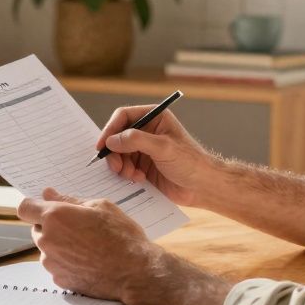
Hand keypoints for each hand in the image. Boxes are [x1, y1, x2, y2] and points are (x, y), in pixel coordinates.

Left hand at [16, 188, 158, 300]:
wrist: (135, 271)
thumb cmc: (121, 235)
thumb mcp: (100, 206)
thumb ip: (69, 200)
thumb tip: (48, 194)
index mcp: (55, 217)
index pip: (24, 208)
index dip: (34, 206)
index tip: (44, 207)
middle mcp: (47, 240)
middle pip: (36, 229)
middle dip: (51, 226)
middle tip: (77, 226)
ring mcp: (52, 263)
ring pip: (46, 248)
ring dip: (59, 245)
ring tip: (86, 246)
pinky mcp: (59, 280)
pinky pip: (56, 266)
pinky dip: (66, 262)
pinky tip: (87, 260)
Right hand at [96, 106, 214, 206]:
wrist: (202, 187)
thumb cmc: (191, 162)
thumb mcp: (164, 148)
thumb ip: (137, 140)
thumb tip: (112, 140)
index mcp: (154, 118)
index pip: (123, 116)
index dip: (110, 129)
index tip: (102, 145)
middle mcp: (147, 131)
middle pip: (117, 137)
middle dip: (115, 152)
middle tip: (116, 167)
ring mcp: (144, 149)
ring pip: (119, 154)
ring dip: (121, 166)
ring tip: (131, 175)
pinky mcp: (143, 166)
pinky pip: (125, 167)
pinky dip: (127, 174)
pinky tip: (139, 179)